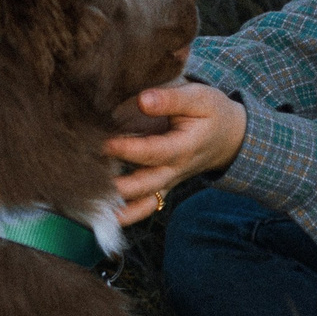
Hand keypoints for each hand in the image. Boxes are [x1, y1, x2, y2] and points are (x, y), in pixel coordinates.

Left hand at [104, 81, 247, 225]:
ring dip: (117, 208)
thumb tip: (143, 100)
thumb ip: (171, 99)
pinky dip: (124, 215)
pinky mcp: (159, 187)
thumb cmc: (210, 113)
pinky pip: (143, 208)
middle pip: (145, 185)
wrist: (228, 137)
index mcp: (183, 148)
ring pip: (142, 204)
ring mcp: (166, 182)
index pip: (153, 152)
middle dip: (117, 185)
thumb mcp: (199, 98)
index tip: (104, 144)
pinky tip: (100, 217)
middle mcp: (174, 171)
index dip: (128, 150)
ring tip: (91, 207)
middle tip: (88, 178)